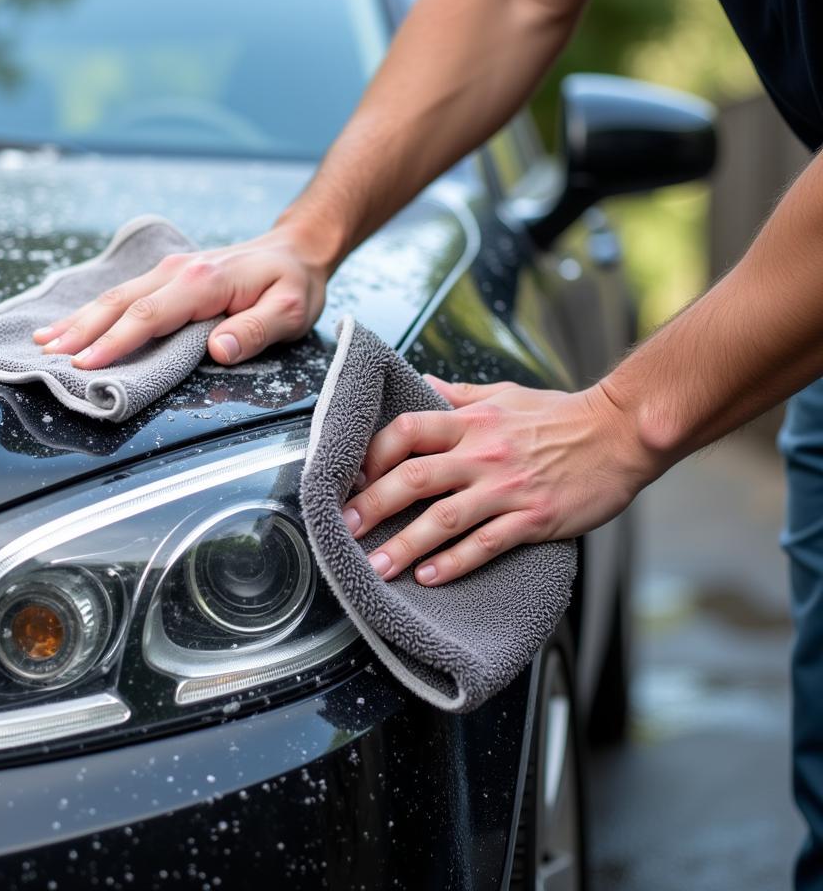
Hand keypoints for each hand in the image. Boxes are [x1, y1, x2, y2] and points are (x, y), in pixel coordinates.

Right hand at [32, 221, 335, 368]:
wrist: (297, 249)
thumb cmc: (295, 284)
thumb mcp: (291, 311)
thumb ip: (255, 330)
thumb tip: (217, 350)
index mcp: (205, 281)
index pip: (151, 315)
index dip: (116, 341)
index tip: (86, 365)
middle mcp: (181, 270)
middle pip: (122, 302)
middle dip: (82, 330)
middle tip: (48, 358)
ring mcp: (172, 269)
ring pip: (116, 295)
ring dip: (80, 319)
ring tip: (44, 342)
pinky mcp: (169, 274)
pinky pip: (126, 293)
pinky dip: (95, 310)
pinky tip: (73, 323)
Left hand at [341, 376, 661, 585]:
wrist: (620, 434)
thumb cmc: (561, 415)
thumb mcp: (505, 394)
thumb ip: (459, 395)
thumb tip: (422, 384)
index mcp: (472, 422)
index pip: (407, 431)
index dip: (373, 454)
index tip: (352, 477)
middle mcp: (482, 454)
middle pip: (414, 478)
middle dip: (373, 505)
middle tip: (342, 528)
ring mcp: (507, 488)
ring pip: (443, 519)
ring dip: (404, 545)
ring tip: (375, 566)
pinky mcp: (533, 518)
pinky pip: (486, 544)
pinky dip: (455, 562)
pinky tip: (429, 577)